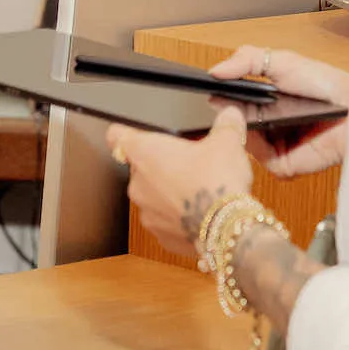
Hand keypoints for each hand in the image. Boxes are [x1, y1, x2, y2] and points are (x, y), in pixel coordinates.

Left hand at [106, 108, 254, 256]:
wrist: (226, 227)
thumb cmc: (217, 181)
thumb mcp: (227, 143)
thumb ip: (226, 124)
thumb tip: (231, 114)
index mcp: (144, 152)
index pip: (117, 136)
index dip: (126, 133)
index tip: (133, 134)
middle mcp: (137, 183)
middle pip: (141, 167)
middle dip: (161, 165)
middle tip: (188, 164)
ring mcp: (146, 212)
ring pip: (153, 196)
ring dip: (169, 193)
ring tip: (197, 191)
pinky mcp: (160, 236)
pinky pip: (166, 221)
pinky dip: (179, 218)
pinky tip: (200, 214)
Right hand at [211, 46, 348, 177]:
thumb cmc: (326, 84)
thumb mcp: (282, 61)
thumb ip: (246, 59)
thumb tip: (214, 72)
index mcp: (262, 104)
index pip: (230, 105)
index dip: (219, 98)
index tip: (207, 90)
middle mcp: (265, 127)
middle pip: (233, 124)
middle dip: (227, 113)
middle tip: (223, 102)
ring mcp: (273, 147)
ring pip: (242, 143)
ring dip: (241, 127)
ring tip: (249, 112)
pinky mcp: (283, 165)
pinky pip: (260, 158)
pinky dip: (258, 144)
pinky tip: (265, 129)